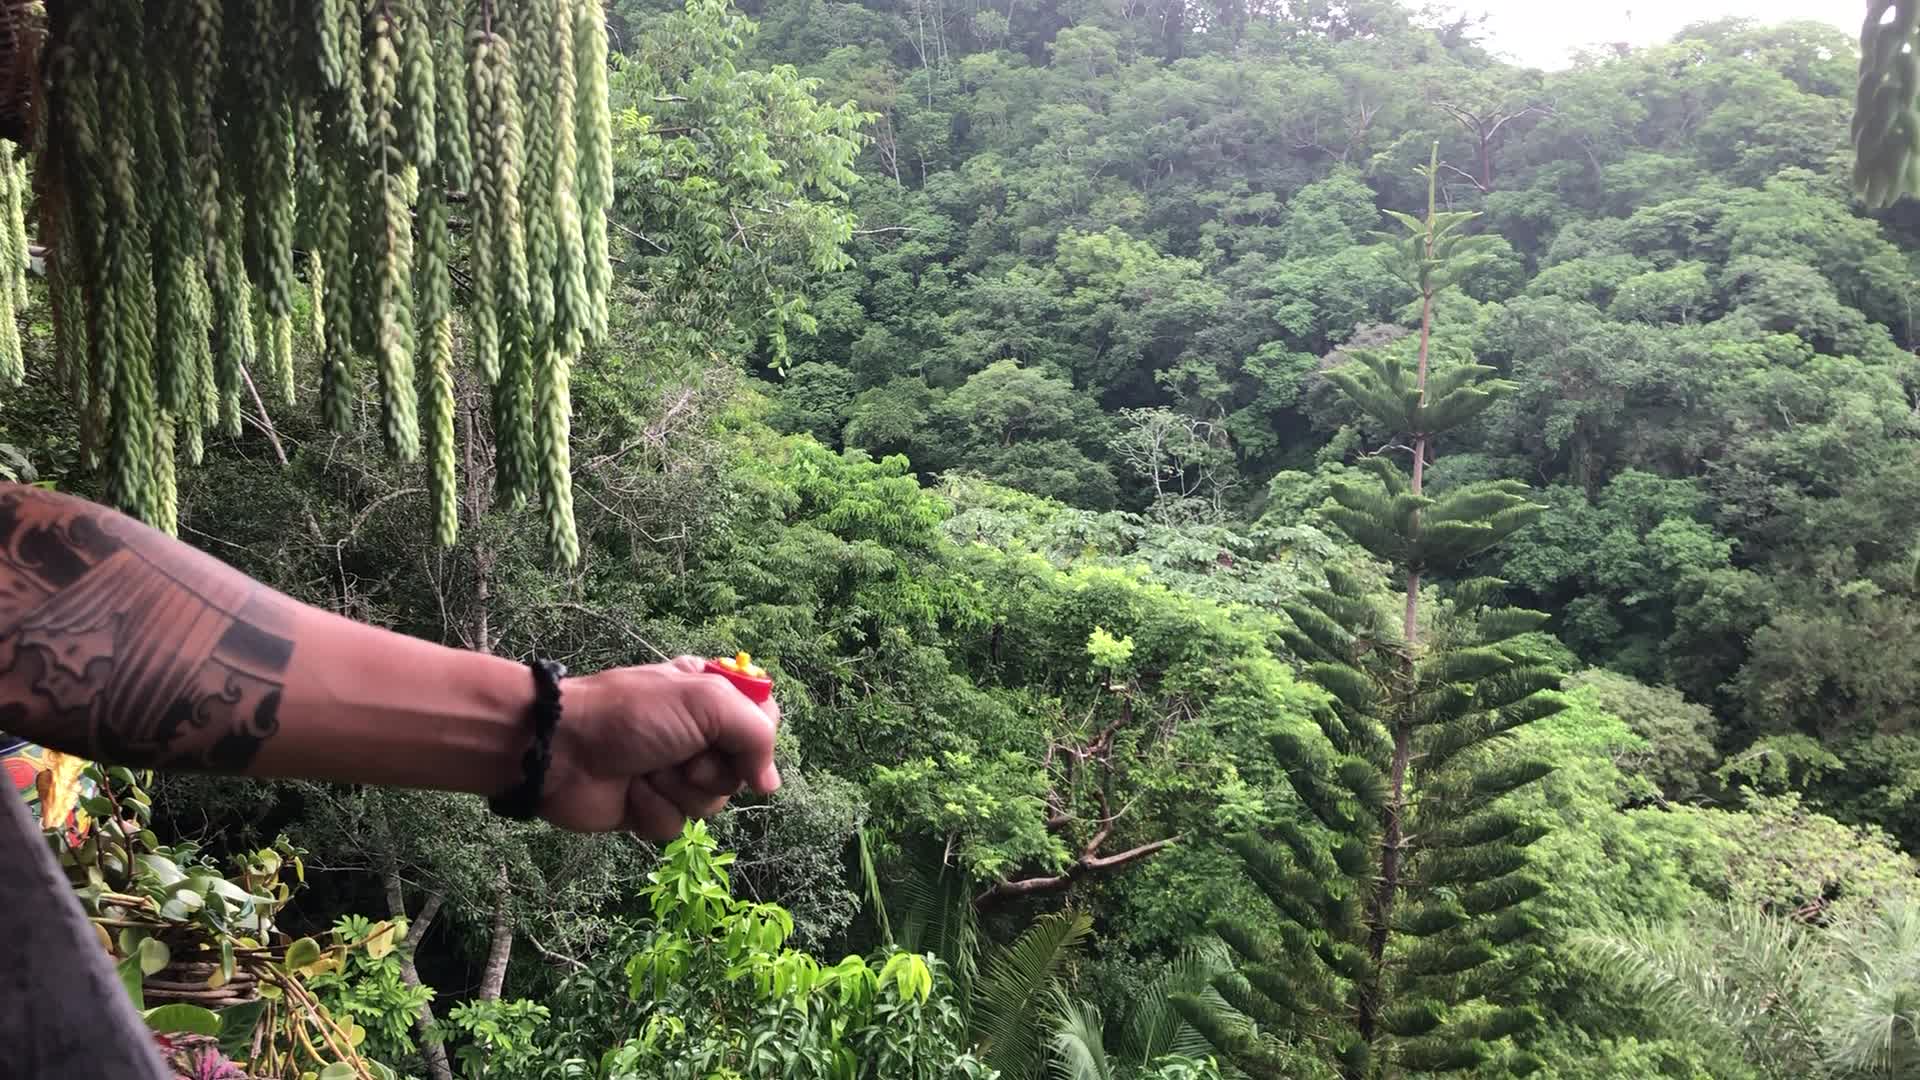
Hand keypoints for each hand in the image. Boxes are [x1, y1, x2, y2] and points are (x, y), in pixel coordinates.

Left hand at [539, 656, 781, 834]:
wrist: (561, 750)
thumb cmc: (632, 715)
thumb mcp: (705, 702)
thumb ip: (755, 734)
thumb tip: (769, 784)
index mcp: (711, 697)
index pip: (763, 721)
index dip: (755, 737)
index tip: (736, 739)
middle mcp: (697, 735)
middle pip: (741, 770)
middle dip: (710, 769)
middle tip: (680, 753)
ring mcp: (674, 773)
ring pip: (712, 803)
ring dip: (679, 790)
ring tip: (648, 771)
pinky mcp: (650, 807)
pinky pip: (677, 825)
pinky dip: (654, 810)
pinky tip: (632, 793)